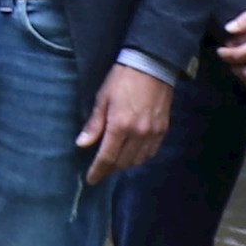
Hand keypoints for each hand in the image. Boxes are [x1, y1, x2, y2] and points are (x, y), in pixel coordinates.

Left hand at [77, 63, 172, 182]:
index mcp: (120, 125)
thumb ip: (94, 125)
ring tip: (114, 162)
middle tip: (100, 169)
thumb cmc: (122, 79)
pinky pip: (150, 152)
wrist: (152, 65)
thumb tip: (82, 144)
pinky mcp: (163, 129)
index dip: (98, 171)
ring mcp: (153, 133)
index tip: (91, 180)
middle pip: (122, 162)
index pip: (107, 157)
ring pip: (137, 160)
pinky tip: (132, 155)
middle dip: (109, 169)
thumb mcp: (102, 98)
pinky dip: (139, 158)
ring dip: (124, 165)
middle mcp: (138, 133)